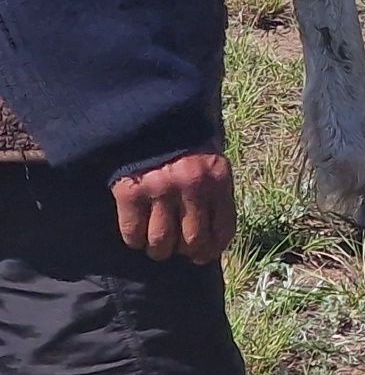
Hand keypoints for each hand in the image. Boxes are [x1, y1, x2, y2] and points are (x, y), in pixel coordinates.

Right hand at [111, 151, 237, 263]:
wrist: (149, 119)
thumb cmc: (185, 146)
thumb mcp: (211, 163)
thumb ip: (214, 194)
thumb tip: (212, 239)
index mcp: (218, 178)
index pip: (223, 228)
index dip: (213, 249)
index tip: (204, 255)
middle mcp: (192, 185)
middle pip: (193, 241)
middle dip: (187, 253)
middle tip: (179, 251)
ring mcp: (161, 189)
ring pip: (161, 243)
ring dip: (159, 250)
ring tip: (158, 245)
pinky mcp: (131, 192)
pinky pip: (132, 233)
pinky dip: (135, 240)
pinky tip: (138, 233)